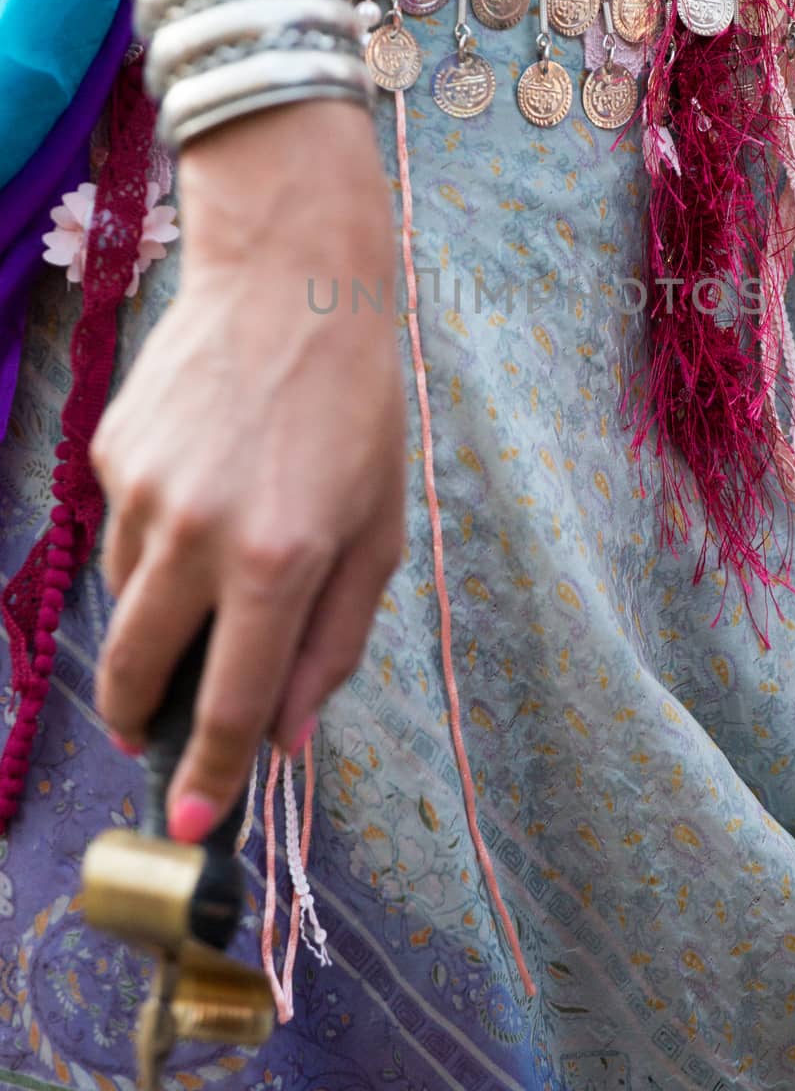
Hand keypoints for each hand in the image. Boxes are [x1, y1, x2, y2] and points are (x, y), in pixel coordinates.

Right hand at [91, 100, 405, 842]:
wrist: (290, 279)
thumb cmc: (356, 407)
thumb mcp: (378, 527)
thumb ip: (336, 639)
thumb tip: (288, 730)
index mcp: (278, 559)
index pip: (227, 698)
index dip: (209, 769)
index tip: (195, 820)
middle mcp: (196, 533)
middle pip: (137, 670)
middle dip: (141, 715)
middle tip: (156, 727)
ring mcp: (141, 491)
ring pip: (125, 602)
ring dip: (156, 618)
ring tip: (211, 566)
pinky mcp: (108, 453)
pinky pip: (121, 533)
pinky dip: (153, 544)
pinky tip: (200, 492)